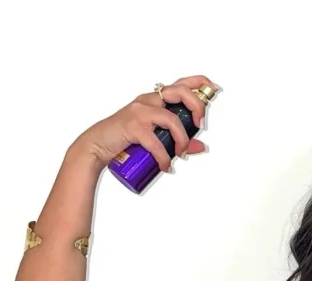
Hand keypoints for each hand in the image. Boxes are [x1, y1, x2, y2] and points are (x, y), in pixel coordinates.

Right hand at [71, 75, 218, 171]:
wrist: (98, 145)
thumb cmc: (125, 139)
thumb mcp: (156, 139)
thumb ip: (178, 141)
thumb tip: (201, 146)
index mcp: (155, 100)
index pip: (180, 84)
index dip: (198, 82)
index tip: (213, 89)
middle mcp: (148, 100)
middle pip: (179, 92)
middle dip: (197, 106)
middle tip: (199, 125)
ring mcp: (140, 111)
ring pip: (171, 119)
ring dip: (182, 140)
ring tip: (180, 154)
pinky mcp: (132, 126)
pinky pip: (156, 142)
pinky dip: (164, 157)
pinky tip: (165, 166)